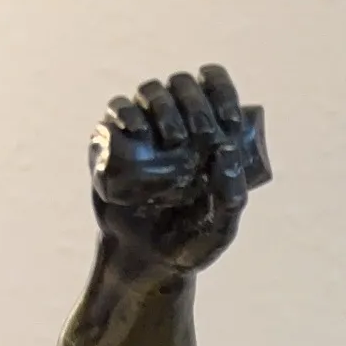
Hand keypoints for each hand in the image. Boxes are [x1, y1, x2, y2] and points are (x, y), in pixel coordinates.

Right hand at [88, 65, 267, 276]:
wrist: (146, 262)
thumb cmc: (188, 244)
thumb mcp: (219, 229)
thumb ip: (232, 196)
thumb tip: (227, 148)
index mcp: (206, 135)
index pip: (215, 88)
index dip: (222, 92)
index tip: (229, 121)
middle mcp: (174, 124)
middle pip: (182, 84)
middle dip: (194, 102)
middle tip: (200, 135)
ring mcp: (143, 130)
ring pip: (151, 91)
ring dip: (164, 105)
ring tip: (173, 141)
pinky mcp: (113, 141)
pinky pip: (116, 110)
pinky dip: (126, 112)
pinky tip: (138, 132)